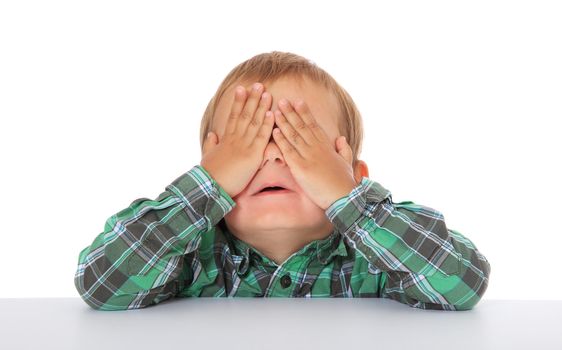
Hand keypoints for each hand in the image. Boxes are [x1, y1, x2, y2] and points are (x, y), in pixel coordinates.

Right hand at [201, 82, 273, 197]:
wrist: (210, 187)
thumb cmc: (209, 174)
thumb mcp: (208, 156)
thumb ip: (210, 144)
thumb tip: (211, 134)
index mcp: (226, 139)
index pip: (234, 116)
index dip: (238, 102)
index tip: (242, 88)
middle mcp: (235, 139)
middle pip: (245, 114)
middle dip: (252, 99)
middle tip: (258, 84)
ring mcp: (244, 146)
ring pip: (254, 122)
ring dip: (260, 106)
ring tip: (266, 92)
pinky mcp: (252, 156)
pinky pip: (261, 137)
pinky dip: (267, 125)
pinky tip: (271, 113)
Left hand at [272, 98, 357, 209]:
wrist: (344, 197)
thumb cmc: (345, 182)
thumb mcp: (347, 162)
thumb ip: (343, 149)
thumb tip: (341, 138)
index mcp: (327, 146)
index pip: (314, 125)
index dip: (305, 112)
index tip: (298, 101)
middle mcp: (317, 148)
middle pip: (301, 126)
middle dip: (291, 113)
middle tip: (282, 100)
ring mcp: (308, 157)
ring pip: (293, 136)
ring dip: (283, 122)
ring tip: (276, 111)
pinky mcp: (301, 168)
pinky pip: (288, 151)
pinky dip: (281, 140)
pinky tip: (274, 131)